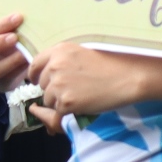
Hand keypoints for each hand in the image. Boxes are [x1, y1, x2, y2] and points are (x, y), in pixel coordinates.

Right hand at [0, 15, 31, 92]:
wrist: (1, 60)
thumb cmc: (0, 39)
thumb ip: (6, 26)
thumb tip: (21, 16)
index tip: (17, 18)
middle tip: (14, 37)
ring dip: (10, 62)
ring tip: (25, 53)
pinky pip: (7, 81)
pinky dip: (19, 71)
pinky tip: (30, 62)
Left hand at [28, 39, 147, 120]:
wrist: (127, 78)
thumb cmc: (109, 64)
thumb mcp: (81, 52)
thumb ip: (61, 59)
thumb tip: (45, 70)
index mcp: (59, 51)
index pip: (35, 64)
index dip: (34, 75)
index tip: (36, 80)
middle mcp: (55, 66)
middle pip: (42, 84)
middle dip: (52, 89)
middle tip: (72, 89)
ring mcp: (59, 85)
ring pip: (48, 99)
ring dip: (59, 101)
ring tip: (80, 95)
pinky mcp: (65, 102)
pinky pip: (58, 110)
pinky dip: (68, 110)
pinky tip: (83, 102)